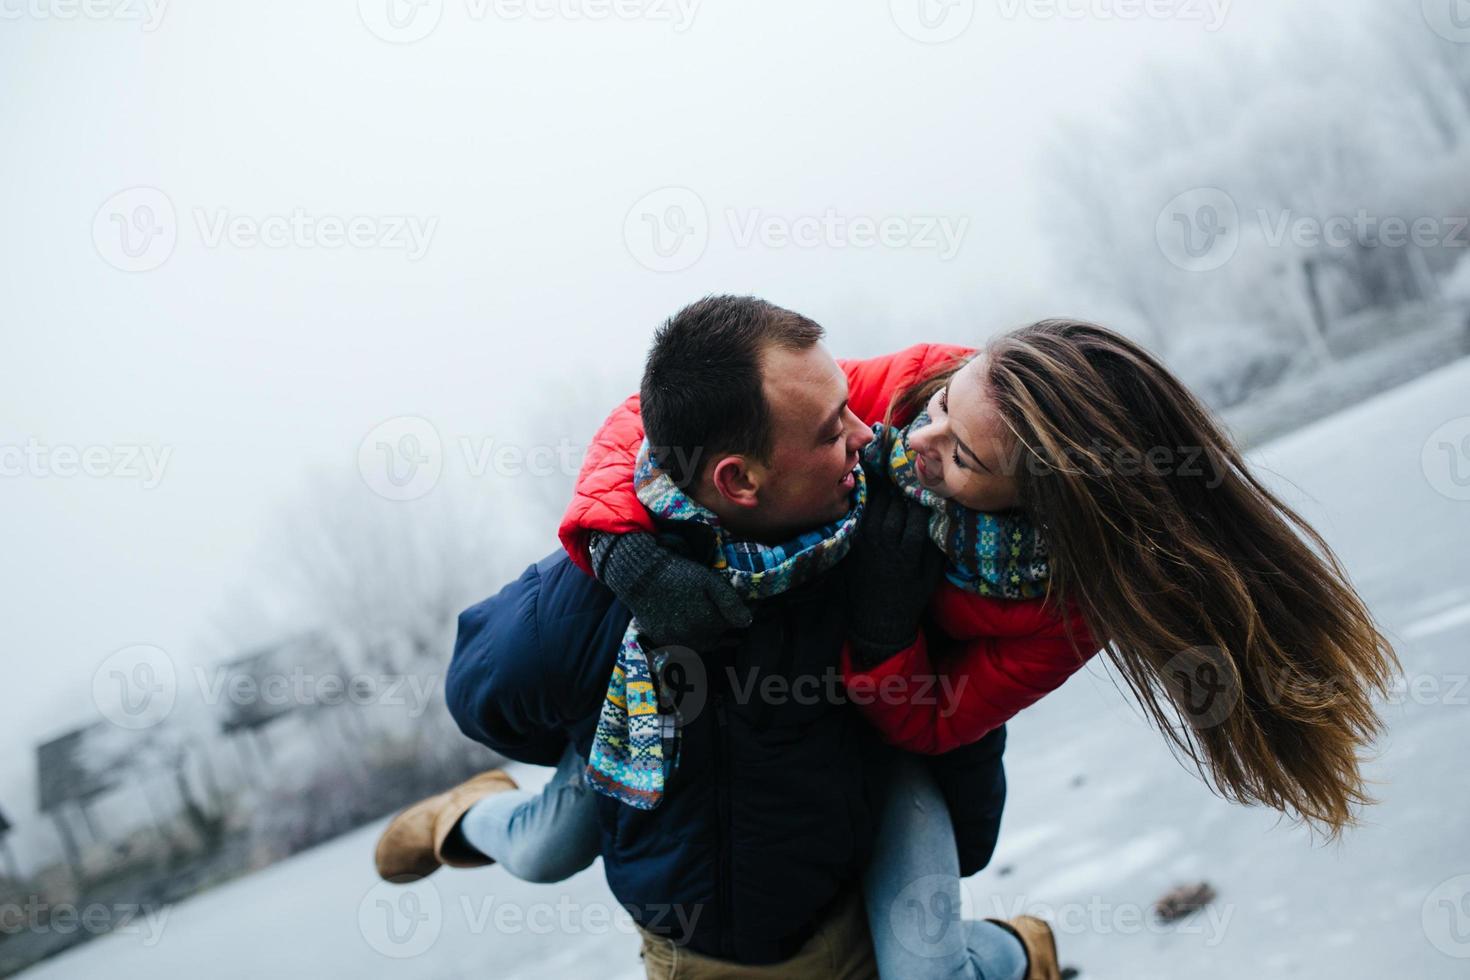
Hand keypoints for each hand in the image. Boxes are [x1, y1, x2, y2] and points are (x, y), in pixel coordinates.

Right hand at [591, 531, 752, 647]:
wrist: (642, 577)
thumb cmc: (679, 575)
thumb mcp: (710, 582)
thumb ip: (730, 603)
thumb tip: (748, 622)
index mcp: (711, 623)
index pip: (735, 625)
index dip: (739, 613)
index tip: (740, 605)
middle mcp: (696, 638)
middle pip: (718, 637)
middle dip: (722, 625)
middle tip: (718, 610)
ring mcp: (679, 643)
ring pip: (703, 643)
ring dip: (708, 634)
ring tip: (703, 617)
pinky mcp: (664, 642)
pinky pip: (684, 645)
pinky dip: (689, 637)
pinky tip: (687, 623)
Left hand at [845, 459, 944, 666]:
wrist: (877, 620)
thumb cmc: (910, 596)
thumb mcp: (931, 575)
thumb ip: (937, 545)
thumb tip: (946, 513)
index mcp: (908, 554)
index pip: (917, 514)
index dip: (923, 492)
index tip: (930, 475)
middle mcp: (885, 545)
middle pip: (896, 504)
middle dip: (904, 482)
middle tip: (911, 458)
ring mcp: (866, 541)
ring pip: (877, 504)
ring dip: (885, 484)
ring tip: (893, 462)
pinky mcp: (854, 540)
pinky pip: (862, 511)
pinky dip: (869, 495)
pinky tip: (874, 479)